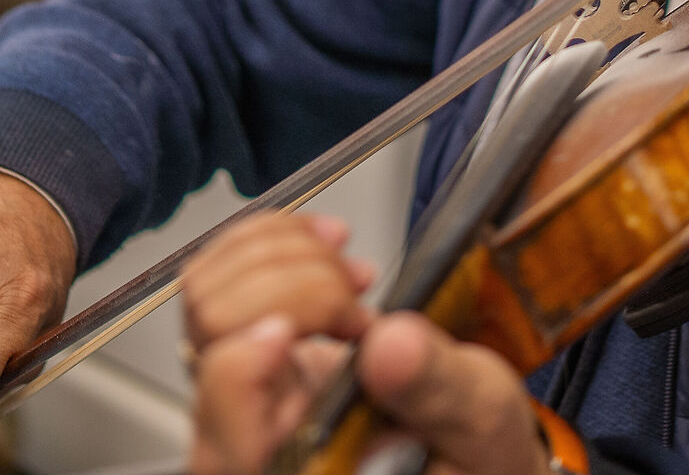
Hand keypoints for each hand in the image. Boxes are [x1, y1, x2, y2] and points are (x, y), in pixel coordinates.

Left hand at [184, 216, 544, 474]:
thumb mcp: (480, 428)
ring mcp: (233, 383)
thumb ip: (442, 393)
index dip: (258, 352)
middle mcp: (241, 429)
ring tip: (351, 269)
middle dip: (299, 283)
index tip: (338, 320)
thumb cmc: (460, 452)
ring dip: (287, 251)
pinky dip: (274, 238)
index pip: (223, 403)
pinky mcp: (243, 340)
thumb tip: (389, 343)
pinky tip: (324, 244)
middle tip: (362, 296)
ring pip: (208, 286)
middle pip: (214, 324)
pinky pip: (219, 270)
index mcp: (291, 465)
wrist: (450, 444)